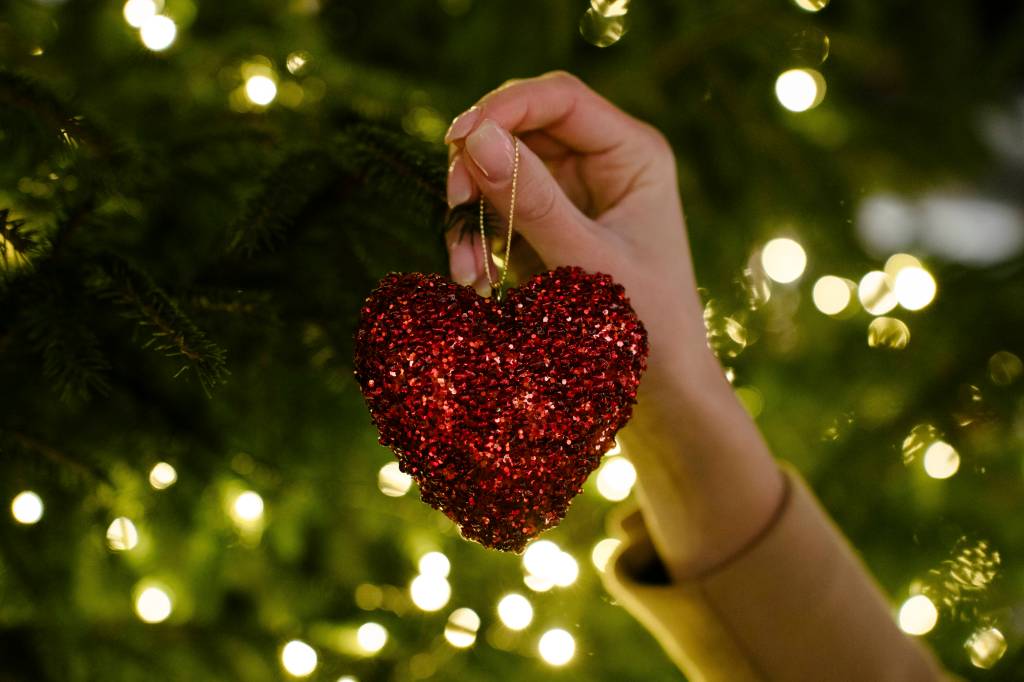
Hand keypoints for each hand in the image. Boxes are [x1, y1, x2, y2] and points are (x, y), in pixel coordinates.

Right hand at [444, 71, 709, 396]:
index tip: (458, 139)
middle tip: (453, 206)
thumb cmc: (646, 327)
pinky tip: (473, 278)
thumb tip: (475, 137)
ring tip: (467, 270)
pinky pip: (493, 211)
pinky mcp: (544, 226)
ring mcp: (570, 194)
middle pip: (520, 129)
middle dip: (478, 165)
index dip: (503, 108)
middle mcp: (601, 163)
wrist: (661, 391)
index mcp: (632, 154)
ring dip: (470, 213)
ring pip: (497, 171)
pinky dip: (475, 239)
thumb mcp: (587, 261)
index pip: (559, 99)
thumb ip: (533, 199)